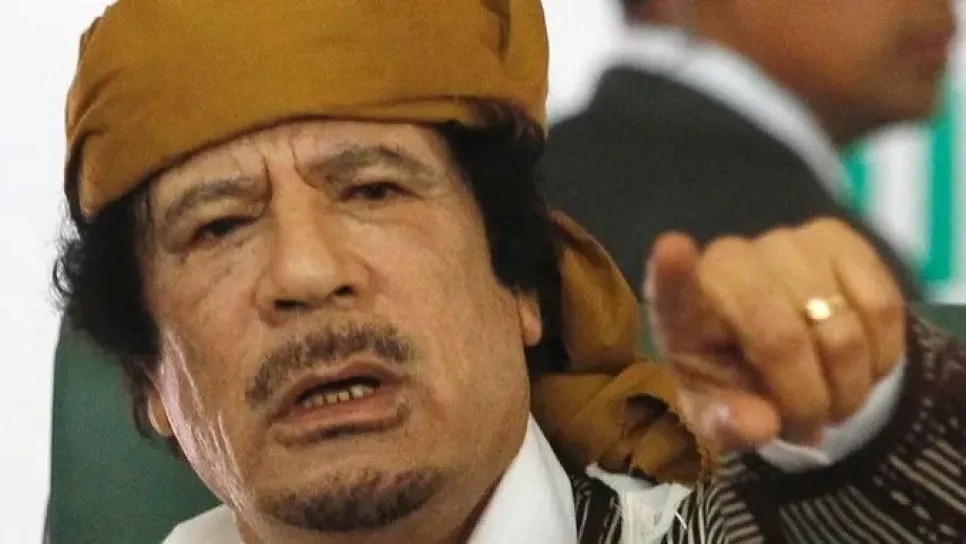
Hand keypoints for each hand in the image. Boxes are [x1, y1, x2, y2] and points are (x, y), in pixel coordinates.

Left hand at [645, 218, 905, 451]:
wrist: (784, 350)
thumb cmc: (734, 380)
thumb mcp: (720, 415)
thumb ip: (727, 425)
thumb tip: (756, 424)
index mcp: (680, 309)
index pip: (672, 287)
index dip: (673, 271)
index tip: (672, 250)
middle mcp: (727, 262)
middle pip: (783, 340)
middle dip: (807, 402)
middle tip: (809, 428)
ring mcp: (782, 242)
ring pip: (839, 329)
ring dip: (849, 387)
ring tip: (835, 403)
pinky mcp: (834, 238)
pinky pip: (881, 305)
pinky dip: (882, 354)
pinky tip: (863, 367)